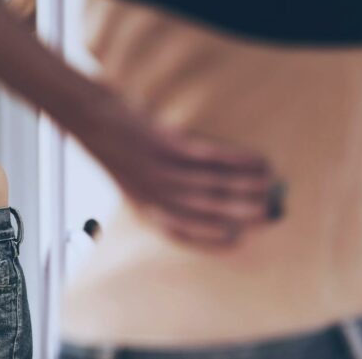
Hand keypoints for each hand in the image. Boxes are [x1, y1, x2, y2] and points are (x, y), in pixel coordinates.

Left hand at [77, 93, 280, 247]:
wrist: (89, 119)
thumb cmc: (114, 146)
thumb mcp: (130, 180)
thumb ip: (159, 193)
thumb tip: (205, 197)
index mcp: (144, 208)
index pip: (183, 234)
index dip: (213, 242)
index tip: (240, 240)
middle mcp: (154, 196)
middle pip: (208, 213)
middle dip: (243, 215)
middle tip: (271, 213)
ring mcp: (161, 171)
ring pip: (214, 187)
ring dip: (248, 188)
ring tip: (271, 185)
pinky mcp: (166, 146)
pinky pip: (210, 158)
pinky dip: (238, 160)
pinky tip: (256, 160)